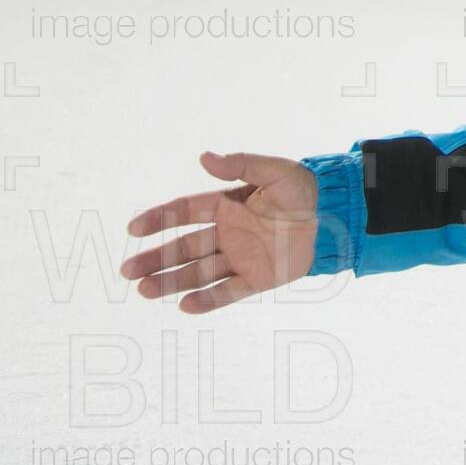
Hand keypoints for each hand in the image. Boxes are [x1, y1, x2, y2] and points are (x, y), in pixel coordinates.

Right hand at [118, 151, 317, 313]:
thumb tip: (203, 157)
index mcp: (228, 204)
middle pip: (184, 248)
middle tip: (127, 271)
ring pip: (198, 272)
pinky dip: (207, 300)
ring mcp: (241, 257)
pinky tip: (184, 306)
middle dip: (155, 259)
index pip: (185, 212)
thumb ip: (241, 164)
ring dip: (172, 281)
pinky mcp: (257, 278)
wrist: (338, 215)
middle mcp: (229, 232)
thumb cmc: (307, 189)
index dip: (159, 219)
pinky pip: (228, 291)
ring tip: (144, 290)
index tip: (133, 227)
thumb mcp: (276, 170)